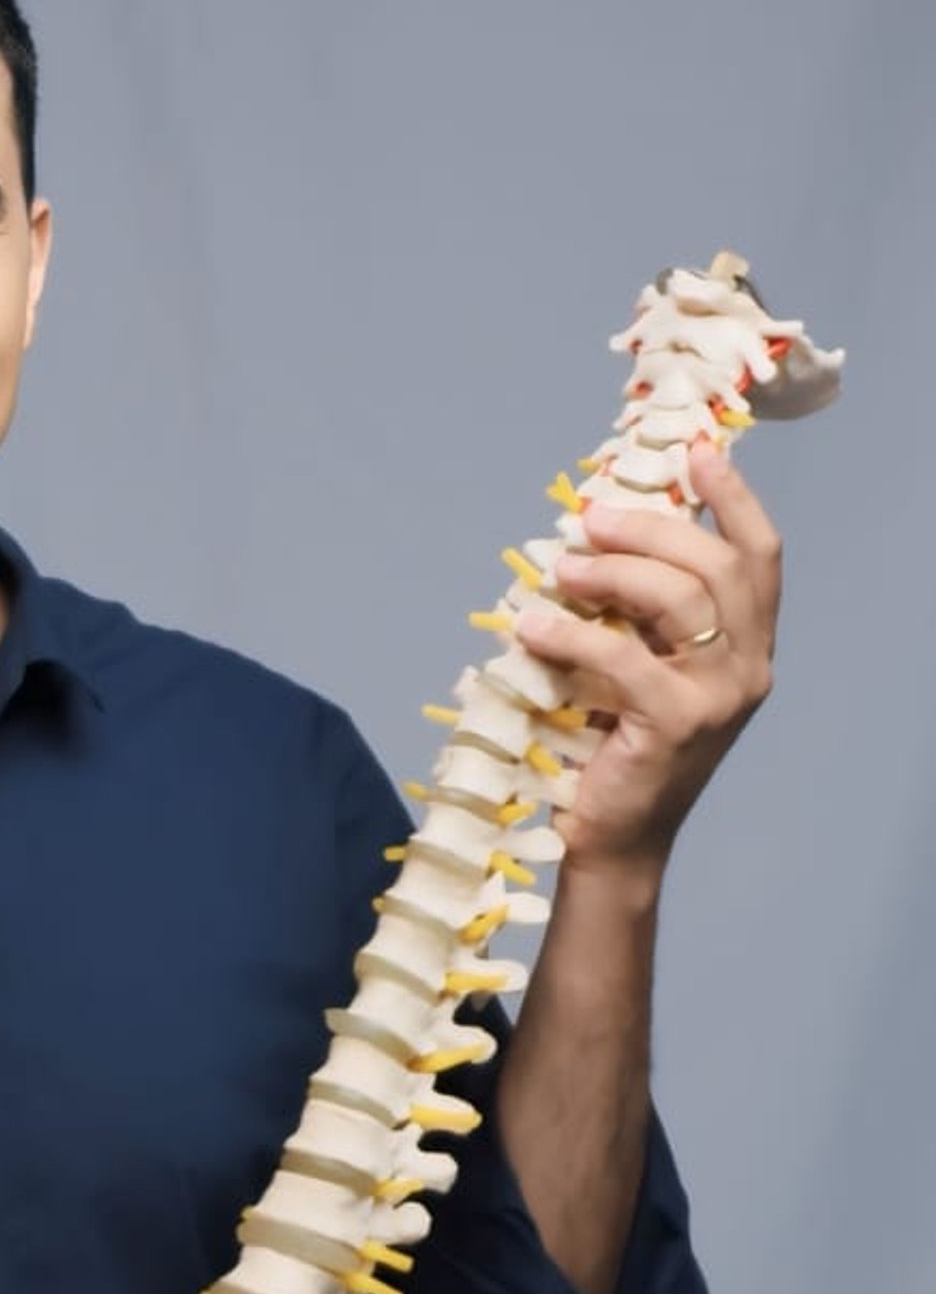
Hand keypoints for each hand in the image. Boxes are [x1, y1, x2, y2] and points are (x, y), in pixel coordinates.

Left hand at [511, 436, 781, 881]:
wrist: (614, 841)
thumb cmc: (618, 749)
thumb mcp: (643, 666)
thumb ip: (644, 611)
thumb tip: (603, 532)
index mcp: (748, 647)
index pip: (760, 557)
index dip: (732, 499)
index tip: (694, 453)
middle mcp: (748, 668)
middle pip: (717, 566)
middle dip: (652, 528)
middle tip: (593, 518)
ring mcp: (719, 699)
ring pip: (680, 599)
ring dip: (615, 570)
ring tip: (563, 569)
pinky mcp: (676, 726)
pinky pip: (624, 657)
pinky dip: (572, 633)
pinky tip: (532, 628)